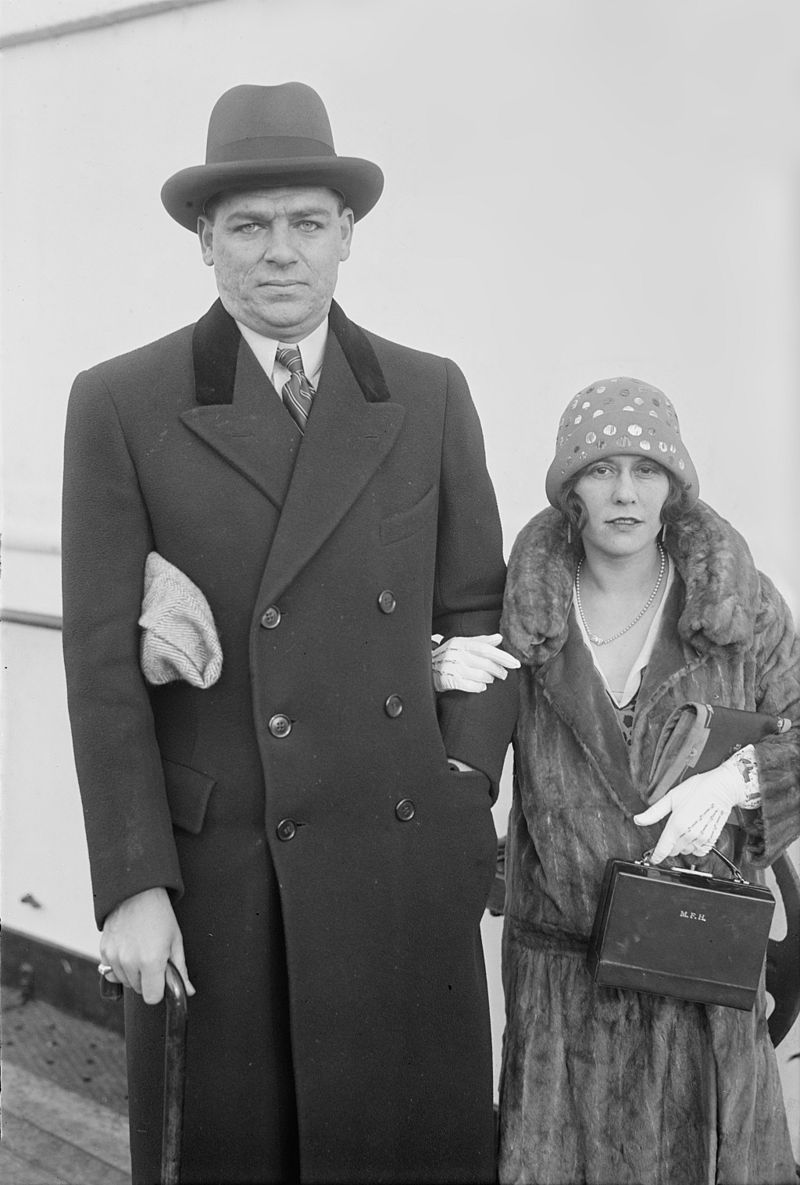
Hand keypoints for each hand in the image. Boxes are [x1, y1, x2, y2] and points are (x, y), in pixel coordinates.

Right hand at [99, 887, 195, 1004]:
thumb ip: (180, 970)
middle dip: (148, 980)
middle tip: (154, 958)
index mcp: (151, 961)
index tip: (162, 979)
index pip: (152, 998)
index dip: (159, 990)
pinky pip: (111, 971)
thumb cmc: (159, 914)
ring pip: (125, 982)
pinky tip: (128, 950)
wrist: (138, 893)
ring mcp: (114, 958)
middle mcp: (130, 962)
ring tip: (141, 951)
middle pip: (139, 990)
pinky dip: (120, 966)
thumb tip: (189, 991)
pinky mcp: (104, 951)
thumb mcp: (175, 941)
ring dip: (133, 974)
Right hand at [432, 633, 519, 692]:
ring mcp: (452, 668)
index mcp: (461, 643)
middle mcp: (456, 654)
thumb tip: (499, 637)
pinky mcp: (448, 681)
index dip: (502, 656)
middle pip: (485, 663)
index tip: (515, 663)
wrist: (425, 668)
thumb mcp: (462, 644)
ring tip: (490, 679)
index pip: (486, 649)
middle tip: (504, 674)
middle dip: (499, 670)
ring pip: (480, 676)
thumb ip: (481, 641)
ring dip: (489, 679)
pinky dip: (479, 687)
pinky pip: (470, 686)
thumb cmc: (448, 656)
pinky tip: (481, 686)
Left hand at [633, 761, 746, 863]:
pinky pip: (700, 852)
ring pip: (687, 851)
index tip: (653, 859)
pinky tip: (695, 834)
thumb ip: (654, 813)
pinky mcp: (712, 839)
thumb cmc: (697, 789)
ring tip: (686, 828)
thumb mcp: (670, 797)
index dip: (656, 856)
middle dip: (670, 845)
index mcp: (676, 825)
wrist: (721, 788)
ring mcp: (701, 838)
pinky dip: (696, 847)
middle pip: (674, 851)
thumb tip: (639, 820)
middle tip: (673, 831)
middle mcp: (689, 835)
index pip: (663, 849)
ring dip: (683, 845)